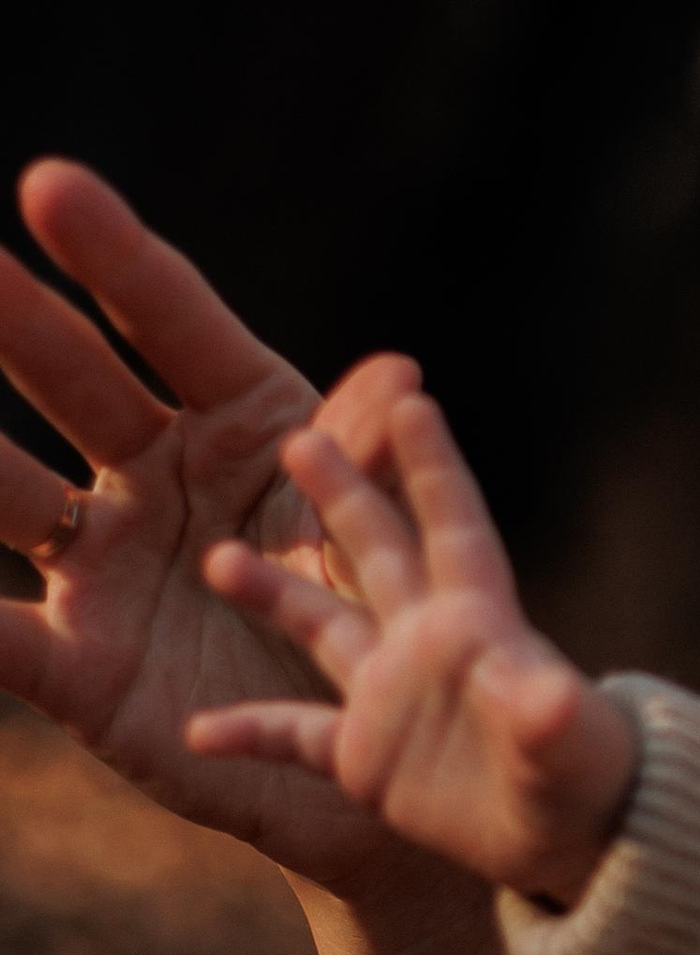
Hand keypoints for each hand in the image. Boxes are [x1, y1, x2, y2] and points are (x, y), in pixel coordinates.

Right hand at [0, 161, 465, 894]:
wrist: (395, 769)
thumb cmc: (404, 636)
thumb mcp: (403, 553)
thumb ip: (379, 474)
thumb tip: (398, 382)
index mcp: (246, 425)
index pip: (171, 325)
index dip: (113, 258)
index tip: (51, 185)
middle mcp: (158, 477)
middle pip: (73, 383)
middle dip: (13, 318)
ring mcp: (109, 568)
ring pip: (12, 495)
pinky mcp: (84, 668)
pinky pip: (2, 640)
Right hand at [189, 389, 638, 905]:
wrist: (569, 836)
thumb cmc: (586, 776)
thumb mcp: (567, 745)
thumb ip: (550, 717)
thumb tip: (556, 700)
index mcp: (480, 621)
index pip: (454, 528)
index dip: (434, 469)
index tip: (411, 398)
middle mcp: (426, 640)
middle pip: (376, 550)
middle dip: (340, 493)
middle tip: (298, 438)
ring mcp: (390, 693)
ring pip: (320, 626)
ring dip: (271, 594)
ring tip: (216, 560)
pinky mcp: (367, 755)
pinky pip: (294, 735)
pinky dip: (249, 733)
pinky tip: (197, 732)